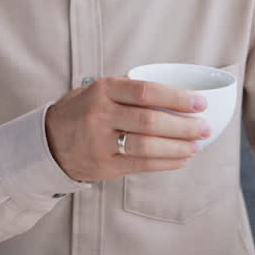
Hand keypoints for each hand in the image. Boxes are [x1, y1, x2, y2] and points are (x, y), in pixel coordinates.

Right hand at [43, 77, 210, 181]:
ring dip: (178, 146)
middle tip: (205, 127)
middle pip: (151, 120)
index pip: (146, 91)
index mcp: (103, 89)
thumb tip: (177, 95)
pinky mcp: (104, 165)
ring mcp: (100, 142)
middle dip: (184, 125)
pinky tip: (182, 158)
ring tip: (197, 144)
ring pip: (148, 146)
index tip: (200, 103)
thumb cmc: (83, 110)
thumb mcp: (98, 90)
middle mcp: (100, 114)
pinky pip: (142, 165)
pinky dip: (167, 162)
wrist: (48, 140)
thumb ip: (128, 90)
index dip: (177, 97)